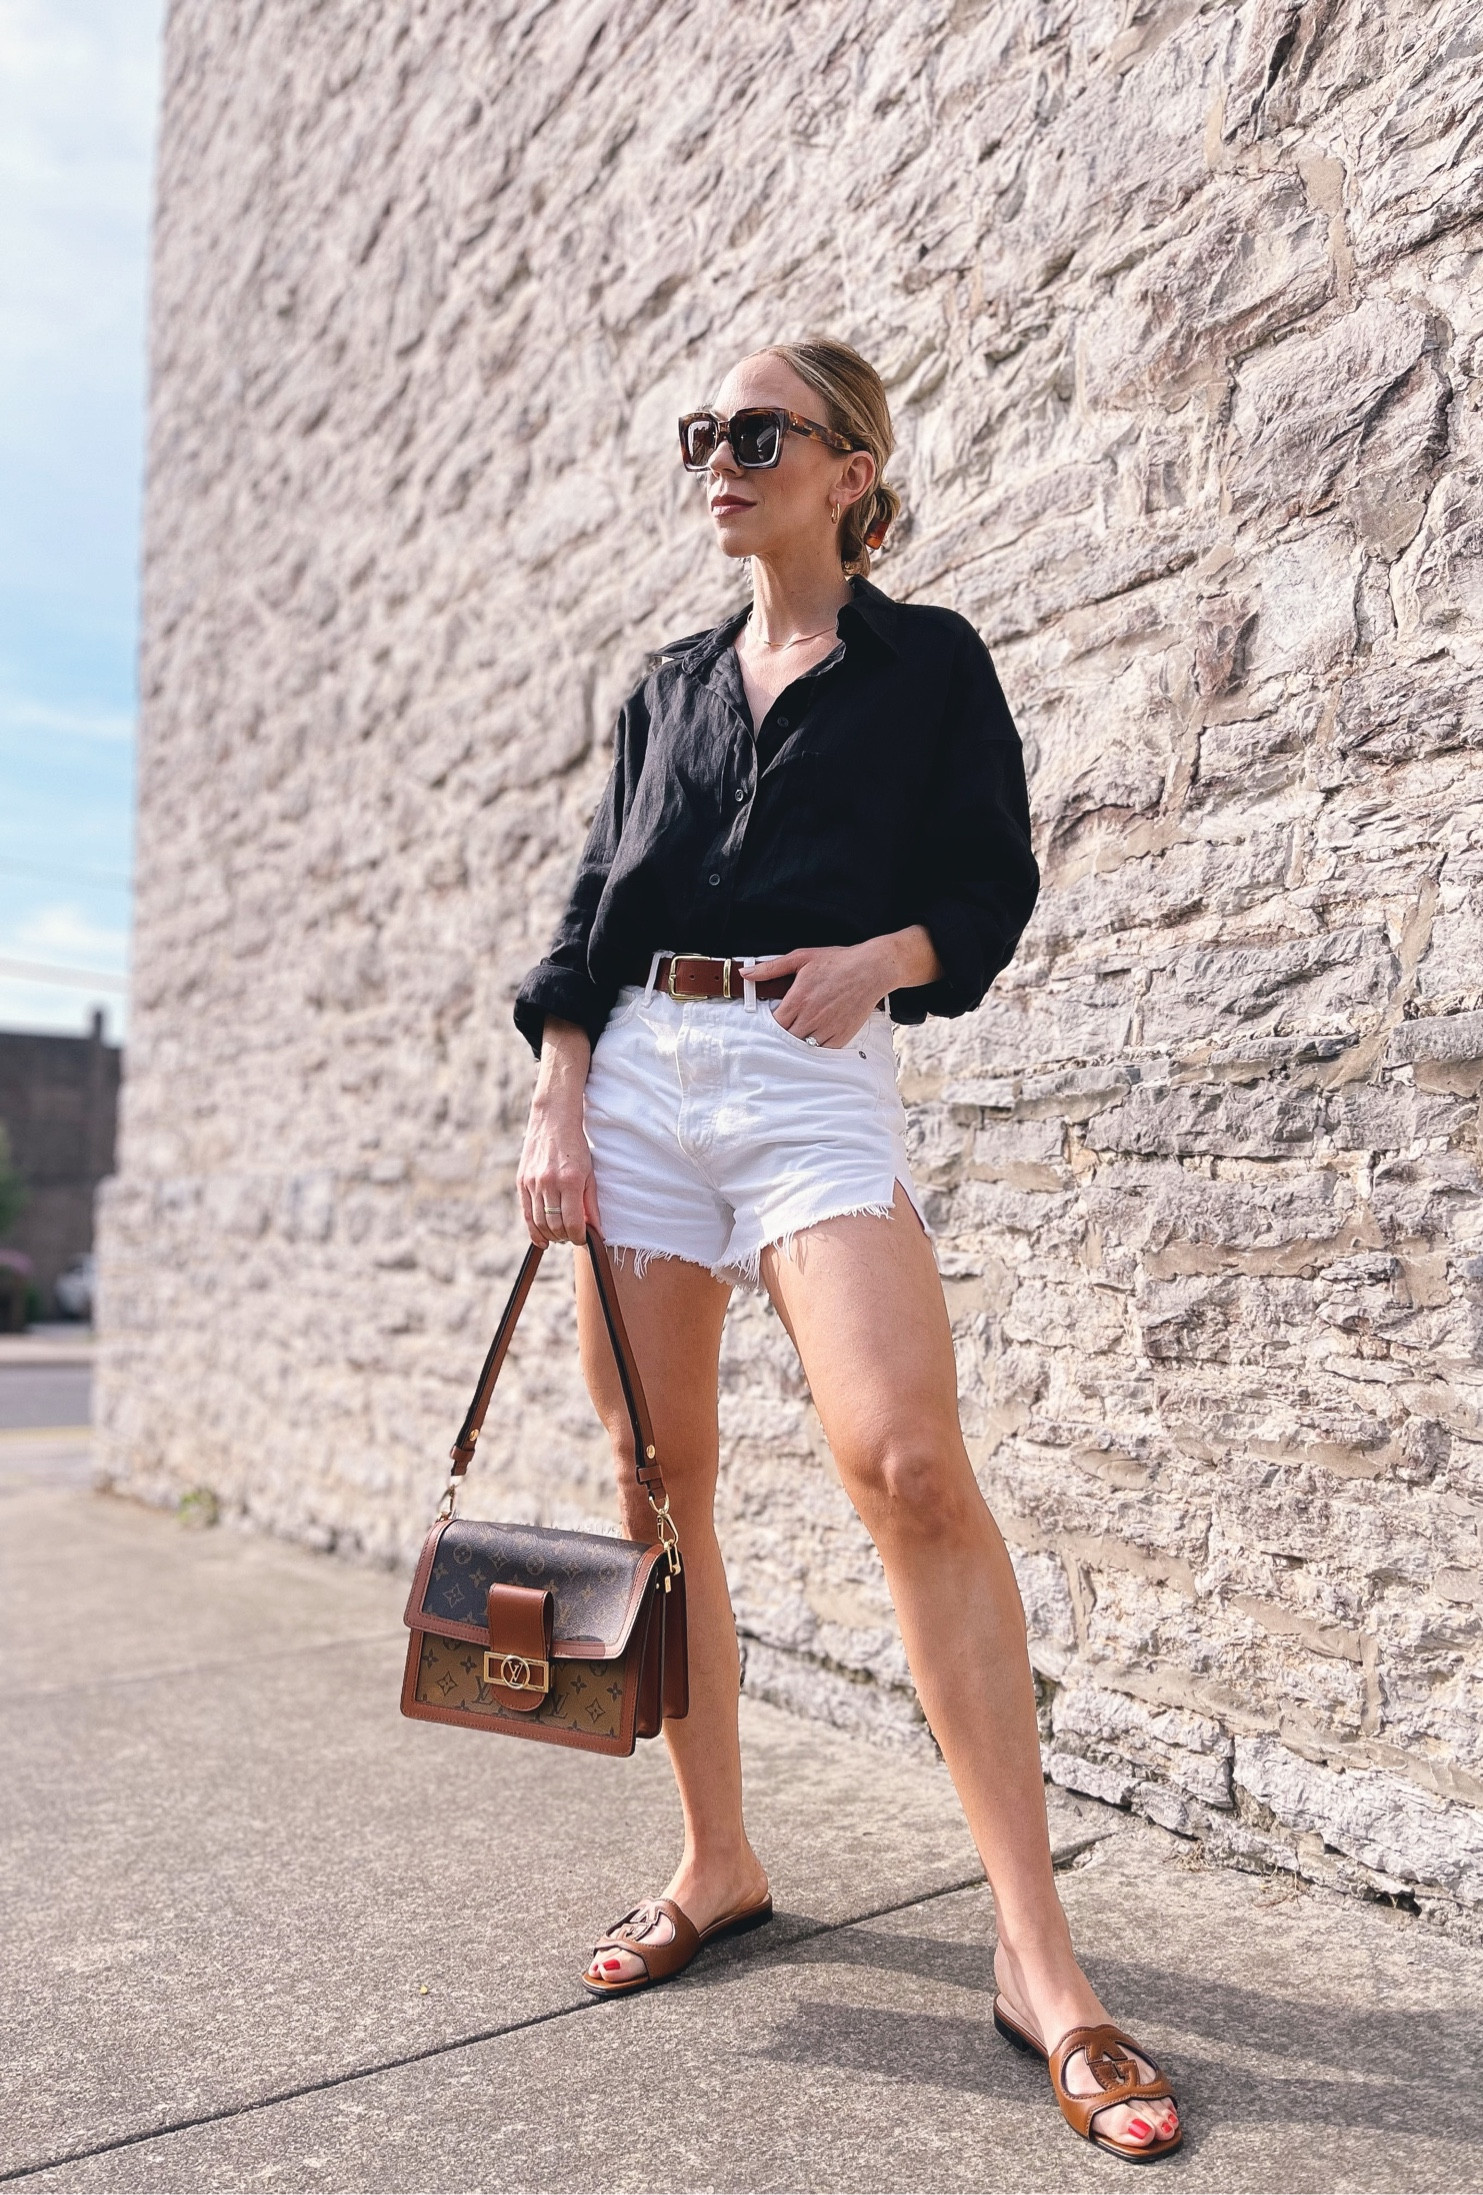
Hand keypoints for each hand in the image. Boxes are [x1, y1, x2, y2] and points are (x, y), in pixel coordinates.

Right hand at [519, 1017, 598, 1245]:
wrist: (553, 1120)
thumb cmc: (575, 1146)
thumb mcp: (590, 1172)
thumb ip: (591, 1202)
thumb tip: (596, 1230)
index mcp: (571, 1180)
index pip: (573, 1222)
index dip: (579, 1236)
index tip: (584, 1239)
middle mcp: (549, 1182)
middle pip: (555, 1225)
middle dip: (565, 1237)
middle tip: (572, 1237)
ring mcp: (533, 1182)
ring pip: (540, 1222)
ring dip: (551, 1235)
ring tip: (560, 1236)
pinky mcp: (521, 1181)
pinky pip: (526, 1213)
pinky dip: (533, 1230)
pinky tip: (542, 1239)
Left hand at [745, 939, 898, 1048]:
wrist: (871, 969)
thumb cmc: (837, 961)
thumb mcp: (801, 958)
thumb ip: (771, 968)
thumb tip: (746, 974)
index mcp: (798, 999)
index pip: (773, 1024)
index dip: (770, 1024)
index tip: (773, 1019)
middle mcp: (811, 1016)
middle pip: (786, 1038)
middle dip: (783, 1034)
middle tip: (786, 1026)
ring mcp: (827, 1028)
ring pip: (803, 1047)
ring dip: (798, 1042)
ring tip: (800, 1032)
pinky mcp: (842, 1035)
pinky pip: (822, 1051)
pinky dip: (816, 1047)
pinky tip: (815, 1037)